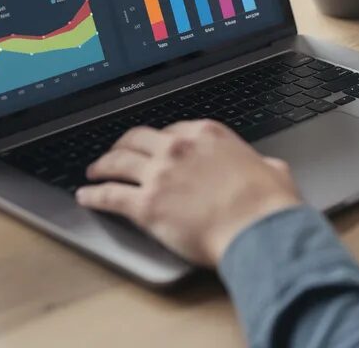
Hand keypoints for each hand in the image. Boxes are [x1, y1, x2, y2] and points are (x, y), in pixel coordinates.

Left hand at [75, 120, 301, 265]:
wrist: (258, 228)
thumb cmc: (268, 204)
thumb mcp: (273, 169)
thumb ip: (262, 164)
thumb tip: (268, 168)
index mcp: (208, 134)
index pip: (172, 130)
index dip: (159, 140)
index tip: (154, 147)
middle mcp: (179, 147)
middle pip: (138, 139)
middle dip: (123, 145)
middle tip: (116, 154)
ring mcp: (159, 174)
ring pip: (118, 162)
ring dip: (102, 165)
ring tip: (94, 172)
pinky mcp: (146, 204)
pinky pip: (109, 195)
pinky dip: (93, 195)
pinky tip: (86, 196)